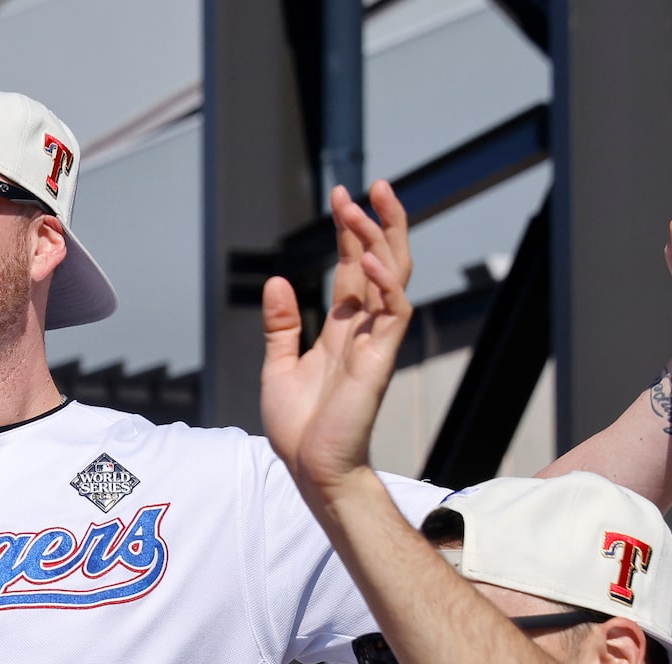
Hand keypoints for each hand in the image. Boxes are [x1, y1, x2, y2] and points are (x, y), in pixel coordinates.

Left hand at [260, 181, 414, 499]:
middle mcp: (364, 329)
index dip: (350, 232)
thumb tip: (277, 281)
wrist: (311, 468)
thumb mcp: (279, 368)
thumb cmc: (300, 429)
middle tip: (362, 186)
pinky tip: (369, 260)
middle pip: (381, 261)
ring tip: (365, 203)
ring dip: (381, 237)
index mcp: (343, 329)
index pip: (354, 267)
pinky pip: (394, 312)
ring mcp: (376, 342)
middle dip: (374, 221)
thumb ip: (281, 326)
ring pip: (393, 276)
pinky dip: (385, 284)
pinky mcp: (380, 360)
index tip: (341, 197)